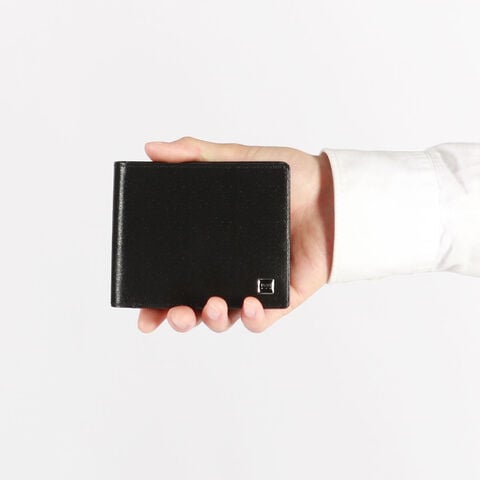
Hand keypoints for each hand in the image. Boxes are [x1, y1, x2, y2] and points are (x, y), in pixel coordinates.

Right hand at [138, 136, 333, 332]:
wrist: (334, 191)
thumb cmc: (289, 177)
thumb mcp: (240, 159)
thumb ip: (197, 153)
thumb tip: (152, 148)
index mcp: (215, 248)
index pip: (177, 279)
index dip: (157, 301)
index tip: (143, 311)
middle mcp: (231, 271)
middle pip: (195, 308)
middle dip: (178, 319)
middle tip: (174, 314)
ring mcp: (256, 285)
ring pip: (225, 320)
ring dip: (212, 321)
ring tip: (210, 305)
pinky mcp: (283, 295)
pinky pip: (263, 319)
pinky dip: (252, 319)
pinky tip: (247, 304)